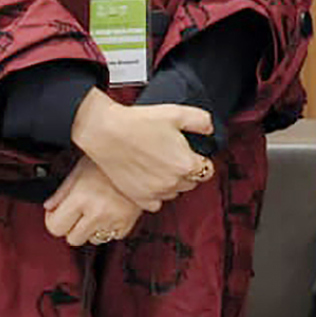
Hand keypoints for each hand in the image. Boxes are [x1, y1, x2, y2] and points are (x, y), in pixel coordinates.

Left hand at [43, 156, 142, 246]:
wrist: (142, 162)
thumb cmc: (110, 162)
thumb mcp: (80, 169)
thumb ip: (62, 191)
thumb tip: (50, 206)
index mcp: (81, 198)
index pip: (55, 227)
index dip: (53, 220)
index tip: (57, 214)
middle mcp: (97, 213)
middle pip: (72, 239)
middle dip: (71, 227)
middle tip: (77, 213)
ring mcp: (113, 221)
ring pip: (92, 240)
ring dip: (90, 229)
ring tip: (95, 211)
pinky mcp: (127, 225)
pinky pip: (112, 236)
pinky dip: (109, 228)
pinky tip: (110, 212)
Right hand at [70, 91, 214, 211]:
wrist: (105, 132)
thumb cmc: (138, 122)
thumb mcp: (176, 113)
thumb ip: (201, 121)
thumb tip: (210, 129)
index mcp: (186, 164)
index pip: (207, 170)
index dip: (201, 160)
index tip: (191, 154)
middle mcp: (173, 182)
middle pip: (191, 182)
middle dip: (186, 171)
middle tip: (171, 156)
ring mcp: (156, 193)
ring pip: (174, 192)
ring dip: (171, 182)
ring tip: (158, 165)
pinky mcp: (139, 198)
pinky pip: (156, 203)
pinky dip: (155, 194)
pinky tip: (148, 178)